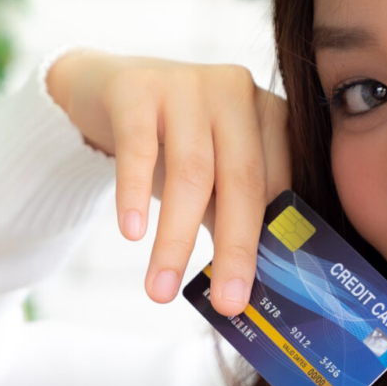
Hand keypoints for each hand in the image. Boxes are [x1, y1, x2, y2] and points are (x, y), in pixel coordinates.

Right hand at [46, 49, 291, 316]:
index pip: (278, 186)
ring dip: (176, 239)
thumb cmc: (172, 143)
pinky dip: (134, 194)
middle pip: (242, 180)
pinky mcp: (138, 87)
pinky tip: (132, 233)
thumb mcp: (212, 177)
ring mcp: (188, 83)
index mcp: (270, 115)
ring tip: (159, 290)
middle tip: (227, 302)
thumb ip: (235, 217)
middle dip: (236, 248)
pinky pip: (138, 148)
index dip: (272, 244)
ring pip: (191, 172)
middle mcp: (236, 92)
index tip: (261, 294)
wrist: (107, 88)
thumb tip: (247, 289)